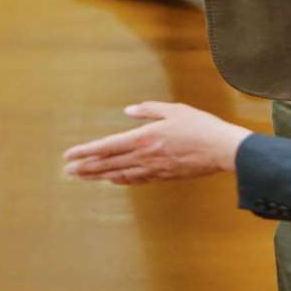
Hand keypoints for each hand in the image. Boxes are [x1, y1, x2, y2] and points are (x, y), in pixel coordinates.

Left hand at [62, 101, 253, 184]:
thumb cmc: (200, 127)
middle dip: (86, 167)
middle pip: (109, 163)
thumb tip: (128, 111)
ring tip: (83, 177)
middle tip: (68, 171)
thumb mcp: (173, 110)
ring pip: (120, 174)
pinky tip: (114, 180)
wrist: (223, 150)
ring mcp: (154, 168)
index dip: (86, 151)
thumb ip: (148, 110)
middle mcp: (145, 156)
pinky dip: (123, 180)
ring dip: (99, 176)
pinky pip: (138, 179)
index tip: (69, 155)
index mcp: (144, 138)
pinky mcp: (165, 175)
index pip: (107, 146)